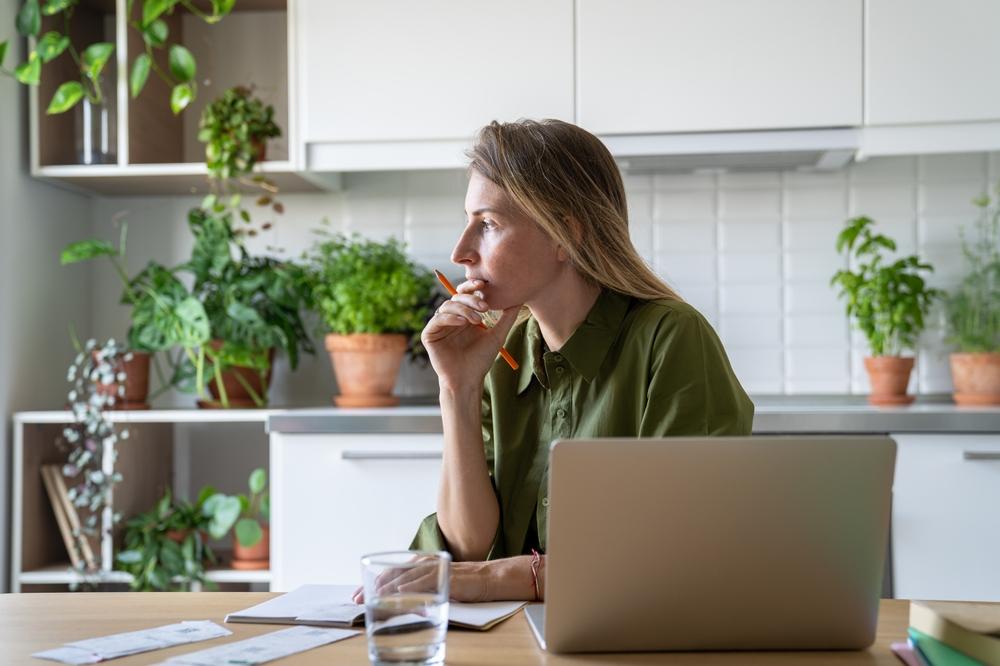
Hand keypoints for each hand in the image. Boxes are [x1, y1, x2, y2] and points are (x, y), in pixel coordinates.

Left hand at [352, 561, 493, 603]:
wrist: (488, 578)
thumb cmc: (463, 583)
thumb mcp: (436, 584)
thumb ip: (418, 589)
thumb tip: (398, 603)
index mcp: (420, 563)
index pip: (390, 572)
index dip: (372, 583)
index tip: (356, 594)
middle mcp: (424, 563)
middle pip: (392, 573)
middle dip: (372, 587)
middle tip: (357, 599)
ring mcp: (434, 569)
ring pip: (405, 577)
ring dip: (386, 588)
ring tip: (372, 597)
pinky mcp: (445, 577)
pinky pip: (424, 582)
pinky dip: (411, 588)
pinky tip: (400, 593)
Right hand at [422, 279, 519, 390]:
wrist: (468, 380)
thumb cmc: (481, 360)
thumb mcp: (497, 335)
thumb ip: (506, 317)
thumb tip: (520, 299)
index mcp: (464, 315)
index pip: (466, 295)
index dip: (472, 287)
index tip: (484, 285)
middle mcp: (450, 318)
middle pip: (456, 297)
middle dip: (470, 299)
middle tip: (484, 306)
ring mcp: (439, 326)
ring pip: (447, 306)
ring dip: (463, 309)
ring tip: (476, 320)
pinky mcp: (429, 335)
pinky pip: (437, 319)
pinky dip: (450, 318)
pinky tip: (463, 322)